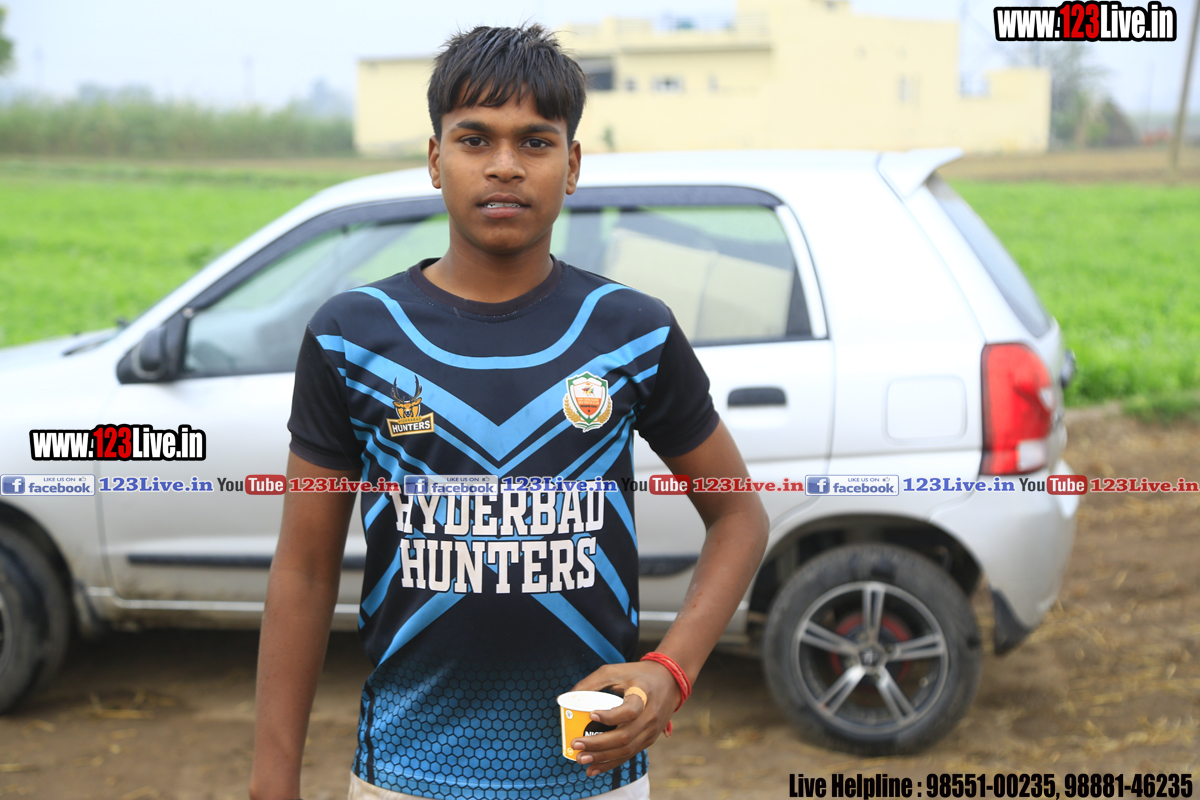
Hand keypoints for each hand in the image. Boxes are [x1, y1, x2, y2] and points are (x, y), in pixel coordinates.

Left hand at [568, 661, 680, 777]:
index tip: (591, 714)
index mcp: (643, 695)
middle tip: (576, 744)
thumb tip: (566, 698)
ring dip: (602, 757)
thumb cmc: (637, 675)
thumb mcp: (615, 671)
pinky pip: (629, 754)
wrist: (669, 682)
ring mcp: (650, 731)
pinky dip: (610, 764)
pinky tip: (593, 769)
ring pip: (626, 750)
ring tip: (581, 759)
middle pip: (624, 736)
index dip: (610, 716)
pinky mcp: (648, 740)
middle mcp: (650, 716)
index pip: (629, 711)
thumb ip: (592, 682)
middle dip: (598, 744)